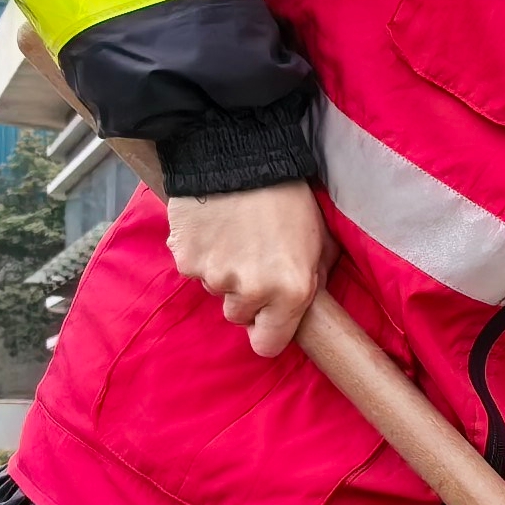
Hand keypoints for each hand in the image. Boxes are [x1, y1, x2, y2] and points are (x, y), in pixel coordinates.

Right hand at [164, 185, 327, 359]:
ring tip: (235, 237)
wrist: (240, 158)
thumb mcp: (320, 242)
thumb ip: (313, 280)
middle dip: (245, 296)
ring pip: (215, 291)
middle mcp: (251, 291)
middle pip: (238, 316)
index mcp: (291, 292)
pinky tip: (213, 229)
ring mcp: (213, 276)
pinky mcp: (184, 258)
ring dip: (222, 273)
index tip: (266, 320)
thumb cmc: (288, 198)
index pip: (267, 345)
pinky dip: (199, 254)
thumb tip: (302, 306)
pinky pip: (191, 269)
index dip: (267, 333)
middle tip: (253, 260)